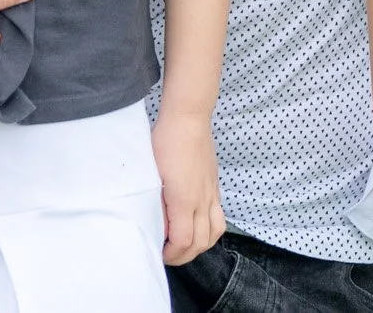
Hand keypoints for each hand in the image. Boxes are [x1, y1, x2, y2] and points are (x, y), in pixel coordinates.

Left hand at [152, 109, 225, 264]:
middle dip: (185, 255)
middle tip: (168, 255)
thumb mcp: (152, 174)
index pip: (183, 241)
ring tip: (186, 245)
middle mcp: (202, 199)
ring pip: (216, 232)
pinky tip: (197, 225)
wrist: (188, 117)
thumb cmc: (165, 142)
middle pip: (201, 242)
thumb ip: (156, 203)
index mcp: (184, 200)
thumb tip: (159, 225)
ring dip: (202, 245)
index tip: (159, 254)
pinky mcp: (215, 185)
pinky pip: (219, 216)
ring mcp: (211, 192)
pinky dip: (210, 229)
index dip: (171, 254)